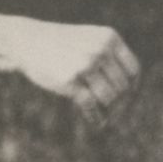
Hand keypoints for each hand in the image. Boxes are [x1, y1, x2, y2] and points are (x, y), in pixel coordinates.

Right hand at [7, 19, 139, 123]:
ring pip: (109, 97)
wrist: (28, 41)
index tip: (128, 99)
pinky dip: (97, 117)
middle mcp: (100, 50)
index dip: (133, 88)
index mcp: (109, 38)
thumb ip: (110, 57)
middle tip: (115, 114)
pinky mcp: (69, 80)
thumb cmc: (61, 44)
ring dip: (109, 111)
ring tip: (106, 118)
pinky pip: (90, 105)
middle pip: (122, 86)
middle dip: (120, 103)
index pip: (133, 70)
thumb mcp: (90, 40)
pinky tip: (98, 123)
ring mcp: (85, 65)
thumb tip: (130, 91)